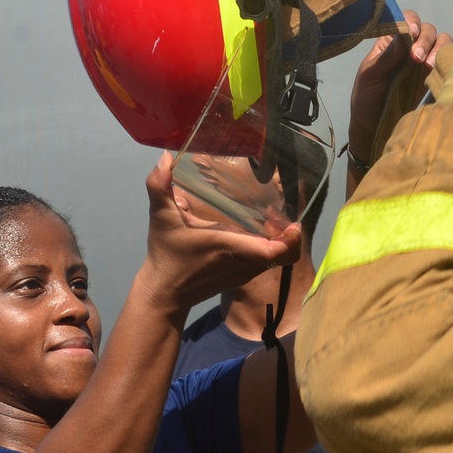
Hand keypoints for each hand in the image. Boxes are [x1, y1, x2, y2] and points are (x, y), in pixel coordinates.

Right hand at [139, 153, 301, 314]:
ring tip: (272, 218)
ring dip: (283, 241)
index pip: (273, 252)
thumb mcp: (161, 218)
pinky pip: (269, 262)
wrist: (166, 294)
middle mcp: (244, 263)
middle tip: (281, 214)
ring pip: (280, 260)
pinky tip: (259, 230)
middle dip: (291, 236)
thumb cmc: (166, 256)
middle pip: (286, 256)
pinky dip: (272, 248)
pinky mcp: (244, 277)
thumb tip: (165, 158)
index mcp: (230, 248)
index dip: (289, 240)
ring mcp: (246, 272)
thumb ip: (159, 187)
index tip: (293, 222)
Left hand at [348, 10, 452, 162]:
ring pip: (443, 43)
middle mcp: (411, 48)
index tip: (412, 33)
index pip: (408, 21)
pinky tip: (442, 71)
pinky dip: (450, 62)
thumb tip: (404, 36)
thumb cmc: (366, 100)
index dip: (413, 22)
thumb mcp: (369, 76)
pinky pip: (449, 63)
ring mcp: (425, 63)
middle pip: (429, 30)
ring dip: (439, 50)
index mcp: (392, 42)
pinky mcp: (435, 78)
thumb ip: (386, 57)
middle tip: (417, 59)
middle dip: (426, 40)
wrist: (374, 129)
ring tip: (430, 66)